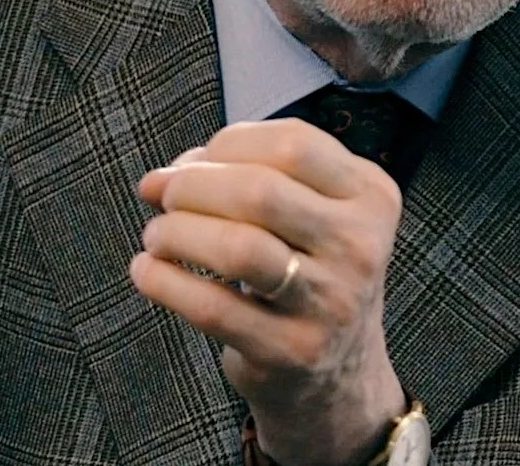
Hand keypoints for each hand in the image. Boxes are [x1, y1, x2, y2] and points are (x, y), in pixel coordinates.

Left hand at [131, 118, 408, 465]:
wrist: (340, 376)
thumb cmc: (308, 273)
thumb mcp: (306, 216)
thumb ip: (242, 178)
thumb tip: (158, 180)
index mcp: (371, 196)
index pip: (293, 143)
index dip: (228, 143)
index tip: (194, 163)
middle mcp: (361, 247)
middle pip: (260, 191)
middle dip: (192, 186)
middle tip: (164, 198)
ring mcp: (331, 304)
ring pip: (238, 248)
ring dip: (177, 233)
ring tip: (156, 237)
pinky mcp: (291, 352)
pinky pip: (212, 308)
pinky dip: (164, 282)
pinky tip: (147, 271)